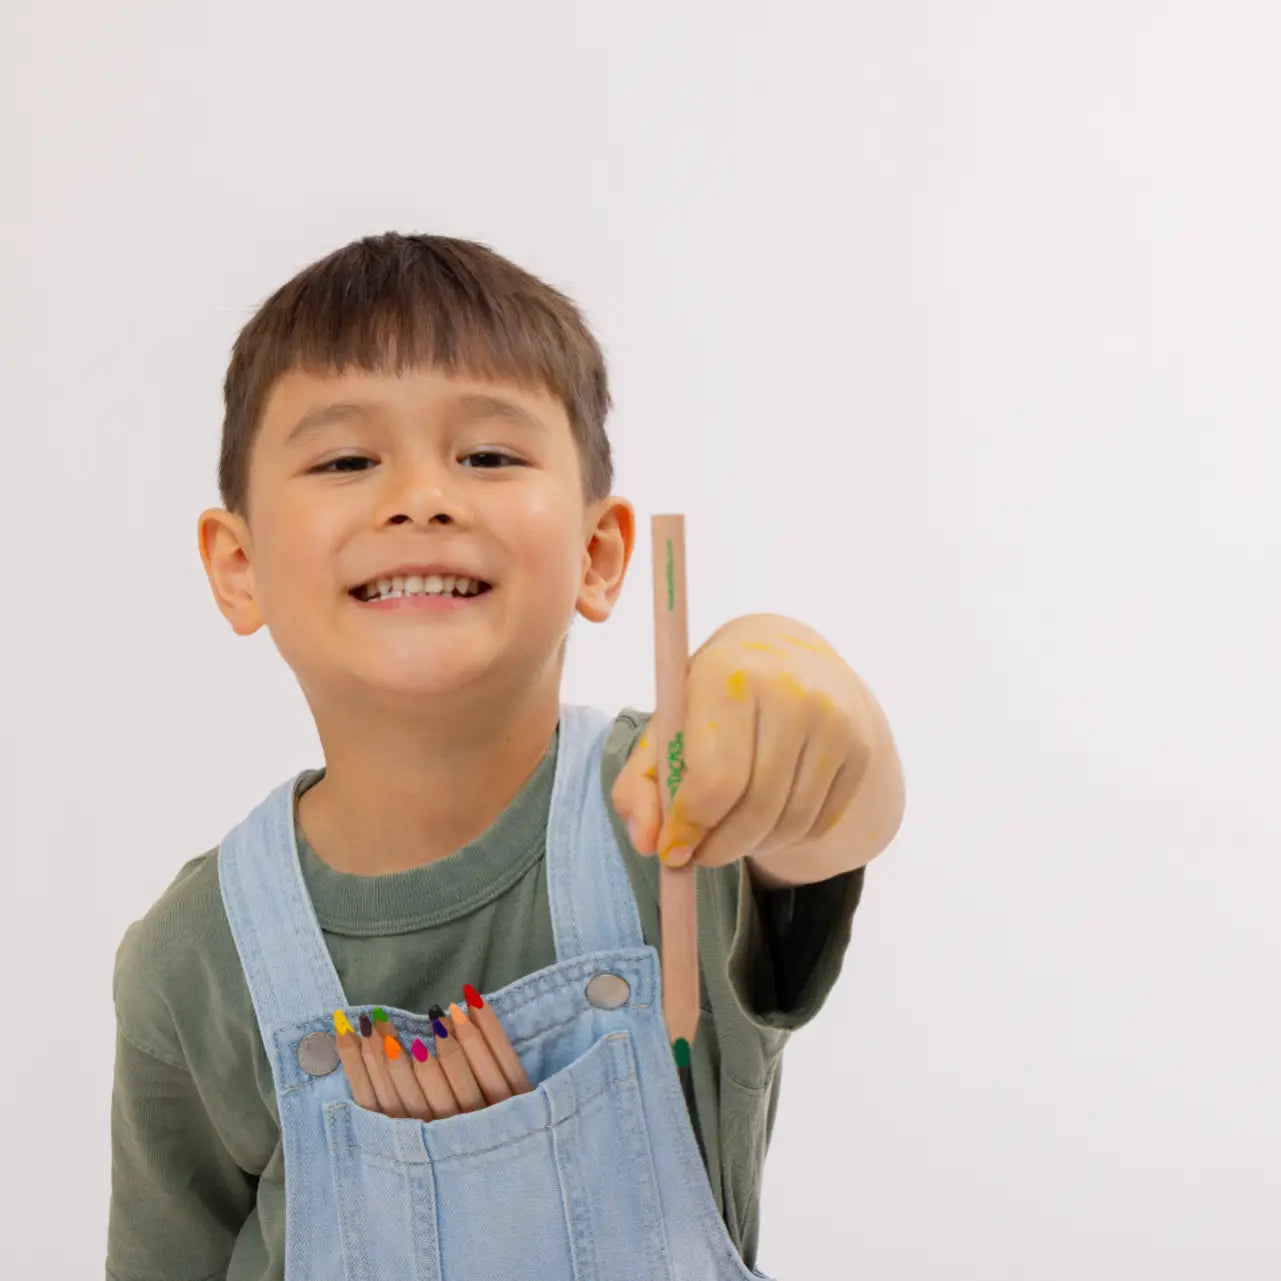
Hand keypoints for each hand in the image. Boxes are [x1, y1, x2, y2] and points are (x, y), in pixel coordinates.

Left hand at [610, 614, 875, 878]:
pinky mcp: (859, 747)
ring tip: (729, 835)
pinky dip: (786, 838)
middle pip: (755, 807)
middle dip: (720, 848)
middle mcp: (790, 691)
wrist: (787, 656)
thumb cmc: (713, 698)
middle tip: (699, 856)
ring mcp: (833, 719)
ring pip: (790, 822)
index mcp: (729, 674)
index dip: (691, 826)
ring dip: (753, 846)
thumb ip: (641, 786)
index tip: (673, 850)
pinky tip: (766, 819)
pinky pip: (819, 823)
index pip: (716, 778)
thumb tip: (647, 843)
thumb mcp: (666, 727)